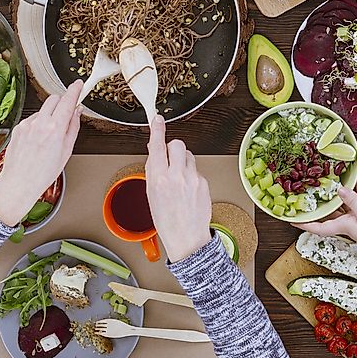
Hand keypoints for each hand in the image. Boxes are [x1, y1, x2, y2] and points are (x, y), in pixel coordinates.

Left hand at [0, 80, 83, 225]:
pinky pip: (32, 118)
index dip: (74, 90)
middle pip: (54, 99)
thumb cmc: (42, 173)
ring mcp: (27, 124)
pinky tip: (37, 139)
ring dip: (49, 115)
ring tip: (49, 136)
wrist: (19, 182)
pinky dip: (38, 124)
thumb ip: (72, 128)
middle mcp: (39, 123)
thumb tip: (76, 112)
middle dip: (62, 102)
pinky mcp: (18, 127)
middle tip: (66, 113)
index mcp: (54, 129)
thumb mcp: (66, 151)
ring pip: (43, 109)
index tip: (78, 85)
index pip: (67, 101)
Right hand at [145, 115, 211, 261]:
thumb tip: (154, 150)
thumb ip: (153, 170)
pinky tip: (188, 189)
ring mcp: (193, 179)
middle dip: (172, 148)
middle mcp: (177, 176)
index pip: (157, 147)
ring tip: (178, 178)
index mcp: (159, 179)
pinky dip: (191, 174)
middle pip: (177, 144)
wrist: (187, 238)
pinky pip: (196, 169)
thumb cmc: (167, 220)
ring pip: (188, 155)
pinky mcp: (204, 182)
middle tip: (169, 159)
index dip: (157, 130)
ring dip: (182, 161)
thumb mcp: (152, 194)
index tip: (157, 119)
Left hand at [296, 177, 356, 257]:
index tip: (292, 220)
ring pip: (346, 202)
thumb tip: (340, 189)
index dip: (304, 225)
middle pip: (330, 212)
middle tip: (310, 191)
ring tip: (332, 178)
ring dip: (340, 192)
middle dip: (321, 203)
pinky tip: (356, 178)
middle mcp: (348, 222)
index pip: (318, 227)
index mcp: (343, 226)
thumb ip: (352, 200)